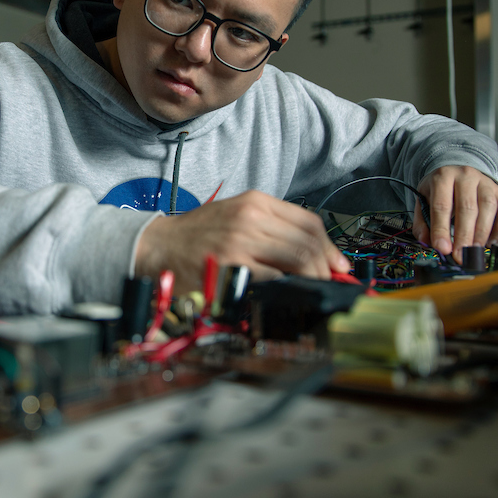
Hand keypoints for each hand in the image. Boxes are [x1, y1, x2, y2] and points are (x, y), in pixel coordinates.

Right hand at [135, 190, 349, 293]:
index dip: (330, 246)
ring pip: (298, 259)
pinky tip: (290, 295)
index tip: (338, 264)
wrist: (158, 246)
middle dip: (327, 267)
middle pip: (308, 242)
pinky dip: (289, 287)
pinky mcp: (232, 265)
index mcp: (255, 202)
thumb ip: (272, 227)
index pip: (309, 221)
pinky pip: (275, 277)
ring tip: (314, 290)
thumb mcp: (237, 215)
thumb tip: (313, 252)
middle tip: (331, 282)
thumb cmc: (199, 235)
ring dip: (314, 278)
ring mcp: (241, 241)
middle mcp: (251, 217)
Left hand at [413, 166, 497, 261]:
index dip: (441, 229)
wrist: (459, 172)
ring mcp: (486, 183)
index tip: (442, 249)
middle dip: (463, 236)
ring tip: (473, 250)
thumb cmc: (442, 190)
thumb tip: (427, 242)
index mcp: (443, 177)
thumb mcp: (424, 200)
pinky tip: (490, 242)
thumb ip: (422, 222)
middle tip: (460, 255)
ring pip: (488, 208)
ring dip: (481, 233)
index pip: (442, 205)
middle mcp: (466, 176)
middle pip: (467, 208)